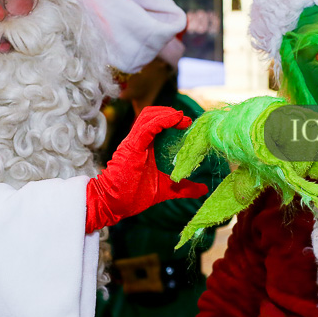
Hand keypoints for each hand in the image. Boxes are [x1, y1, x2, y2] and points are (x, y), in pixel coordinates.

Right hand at [86, 106, 207, 232]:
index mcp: (144, 146)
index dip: (171, 119)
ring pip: (149, 115)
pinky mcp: (132, 146)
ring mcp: (134, 141)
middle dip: (170, 113)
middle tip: (187, 121)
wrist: (114, 203)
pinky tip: (176, 120)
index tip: (188, 125)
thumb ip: (184, 188)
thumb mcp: (166, 189)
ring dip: (168, 113)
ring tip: (183, 119)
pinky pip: (147, 126)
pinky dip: (163, 120)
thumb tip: (203, 189)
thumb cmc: (134, 195)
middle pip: (152, 114)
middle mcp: (138, 140)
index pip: (156, 123)